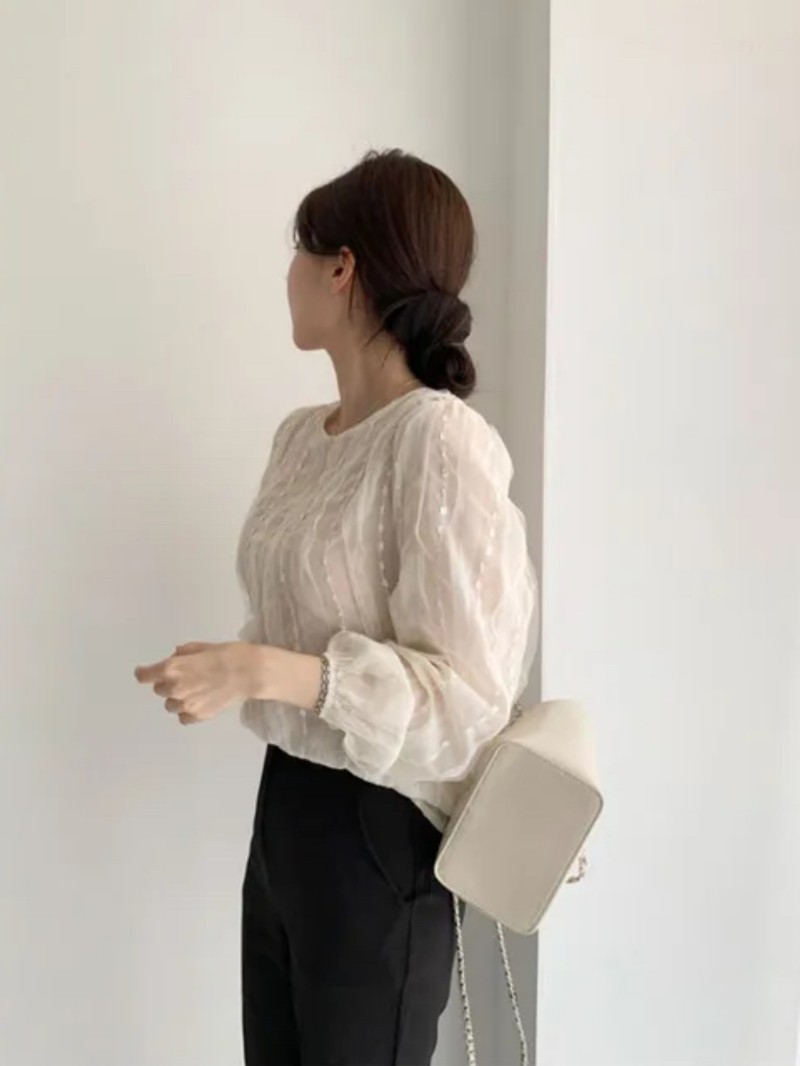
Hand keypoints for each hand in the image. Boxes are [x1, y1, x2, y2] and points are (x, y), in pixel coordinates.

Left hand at [134, 641, 263, 725]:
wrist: (249, 672)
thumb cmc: (227, 654)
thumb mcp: (202, 647)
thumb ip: (184, 654)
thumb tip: (176, 657)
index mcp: (172, 668)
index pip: (144, 675)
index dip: (145, 672)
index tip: (146, 672)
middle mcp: (174, 688)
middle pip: (159, 689)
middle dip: (168, 683)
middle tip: (185, 677)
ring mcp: (186, 705)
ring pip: (170, 705)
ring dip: (177, 698)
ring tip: (195, 691)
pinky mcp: (198, 716)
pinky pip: (183, 717)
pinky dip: (188, 711)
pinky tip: (200, 702)